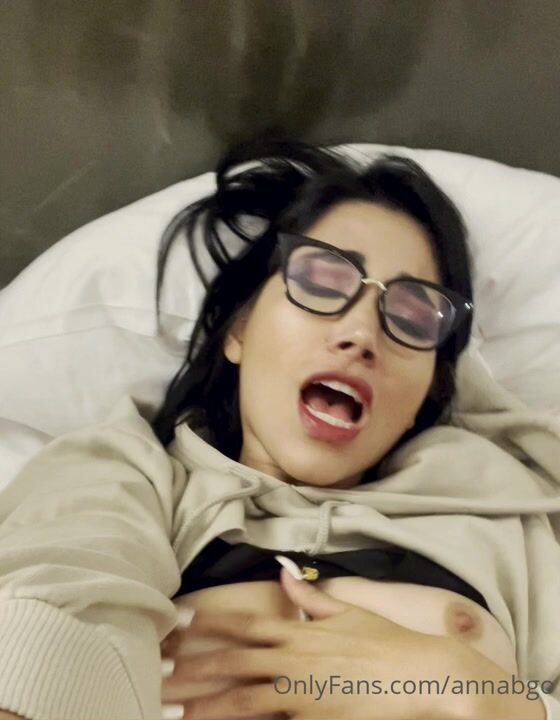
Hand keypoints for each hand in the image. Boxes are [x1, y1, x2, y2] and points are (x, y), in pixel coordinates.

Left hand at [161, 568, 544, 719]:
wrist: (422, 674)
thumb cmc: (387, 643)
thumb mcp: (350, 611)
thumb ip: (312, 596)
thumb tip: (285, 573)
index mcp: (301, 632)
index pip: (246, 625)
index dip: (209, 624)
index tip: (178, 623)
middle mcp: (295, 661)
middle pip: (233, 663)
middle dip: (192, 668)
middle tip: (157, 673)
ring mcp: (303, 695)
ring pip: (243, 699)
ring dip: (205, 704)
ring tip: (172, 709)